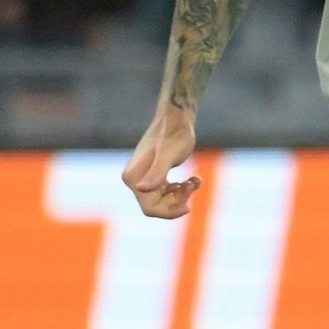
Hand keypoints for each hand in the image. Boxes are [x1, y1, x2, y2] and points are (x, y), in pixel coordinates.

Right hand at [120, 102, 201, 218]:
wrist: (177, 117)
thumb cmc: (175, 134)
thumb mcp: (169, 154)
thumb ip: (156, 172)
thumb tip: (140, 188)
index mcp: (133, 178)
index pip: (150, 208)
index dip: (169, 211)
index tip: (188, 205)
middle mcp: (133, 179)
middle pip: (157, 206)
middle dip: (177, 199)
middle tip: (193, 183)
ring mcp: (142, 178)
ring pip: (163, 200)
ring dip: (181, 194)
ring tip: (194, 180)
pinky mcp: (152, 175)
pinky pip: (166, 193)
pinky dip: (180, 189)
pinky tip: (192, 179)